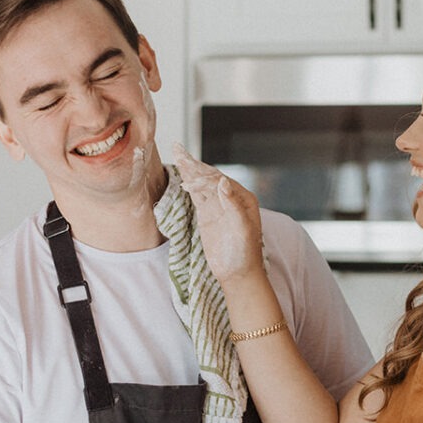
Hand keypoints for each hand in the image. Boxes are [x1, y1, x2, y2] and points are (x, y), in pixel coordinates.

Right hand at [173, 144, 263, 284]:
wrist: (238, 273)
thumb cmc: (244, 254)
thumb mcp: (242, 230)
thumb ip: (233, 205)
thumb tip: (223, 182)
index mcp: (243, 198)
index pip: (219, 181)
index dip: (203, 178)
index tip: (188, 180)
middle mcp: (231, 198)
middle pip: (209, 177)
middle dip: (193, 164)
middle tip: (177, 149)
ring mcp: (218, 206)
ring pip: (202, 183)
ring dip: (189, 169)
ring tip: (177, 153)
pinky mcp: (208, 215)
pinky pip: (197, 195)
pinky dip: (188, 184)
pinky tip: (182, 174)